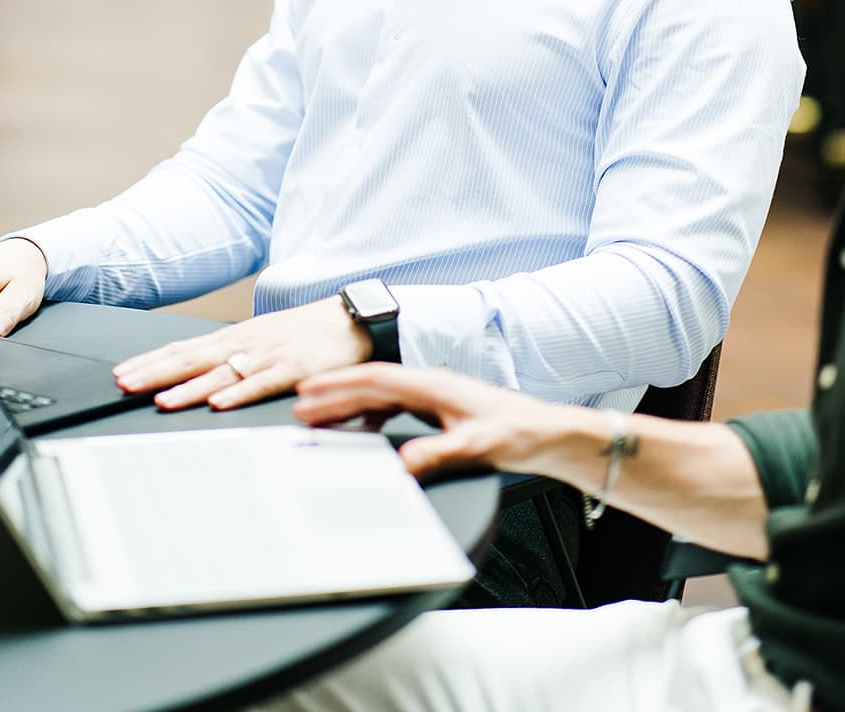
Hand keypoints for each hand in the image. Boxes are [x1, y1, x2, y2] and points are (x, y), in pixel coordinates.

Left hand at [112, 296, 373, 410]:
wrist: (352, 318)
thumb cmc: (305, 334)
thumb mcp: (261, 339)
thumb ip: (231, 356)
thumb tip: (196, 376)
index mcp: (235, 337)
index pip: (184, 349)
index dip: (152, 362)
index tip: (121, 374)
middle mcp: (245, 343)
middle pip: (194, 358)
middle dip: (156, 372)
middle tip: (125, 385)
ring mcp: (268, 355)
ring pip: (222, 372)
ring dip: (189, 387)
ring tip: (162, 399)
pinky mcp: (294, 369)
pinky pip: (262, 383)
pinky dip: (239, 392)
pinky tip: (219, 402)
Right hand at [294, 364, 607, 492]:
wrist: (545, 433)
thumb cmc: (518, 432)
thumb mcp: (478, 446)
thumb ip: (441, 453)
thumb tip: (406, 463)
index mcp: (433, 385)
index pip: (376, 380)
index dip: (339, 386)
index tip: (309, 391)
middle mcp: (430, 385)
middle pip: (371, 386)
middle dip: (333, 395)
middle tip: (299, 407)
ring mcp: (434, 397)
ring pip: (379, 397)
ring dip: (349, 406)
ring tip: (318, 419)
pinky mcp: (438, 411)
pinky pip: (392, 409)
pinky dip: (369, 417)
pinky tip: (359, 430)